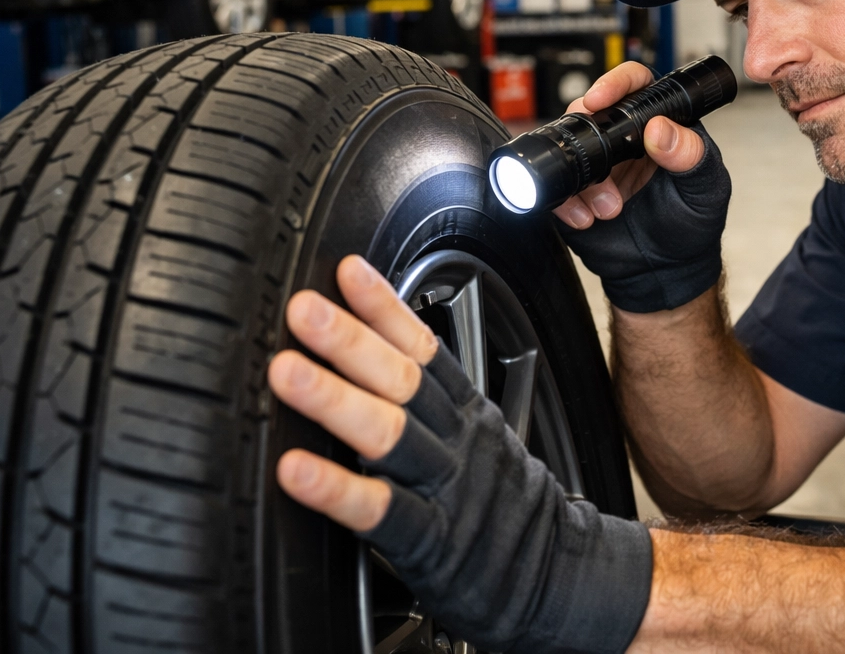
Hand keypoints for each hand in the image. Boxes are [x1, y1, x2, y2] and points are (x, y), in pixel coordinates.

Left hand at [270, 255, 651, 652]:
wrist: (558, 572)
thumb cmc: (507, 507)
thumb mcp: (479, 439)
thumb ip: (433, 405)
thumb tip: (376, 361)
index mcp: (467, 412)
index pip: (424, 349)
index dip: (385, 308)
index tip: (348, 272)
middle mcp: (456, 440)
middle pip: (402, 381)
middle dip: (351, 339)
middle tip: (304, 309)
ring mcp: (445, 487)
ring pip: (389, 434)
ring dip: (335, 398)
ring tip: (286, 372)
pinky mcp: (432, 541)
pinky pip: (381, 511)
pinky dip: (337, 488)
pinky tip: (296, 472)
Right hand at [553, 61, 707, 228]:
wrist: (665, 273)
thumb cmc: (692, 225)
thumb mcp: (704, 190)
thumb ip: (691, 156)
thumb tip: (662, 129)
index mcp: (660, 125)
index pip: (636, 85)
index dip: (616, 83)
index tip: (601, 98)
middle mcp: (624, 139)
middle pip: (592, 111)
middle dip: (592, 137)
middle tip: (606, 169)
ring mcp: (598, 164)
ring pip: (569, 147)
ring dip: (585, 179)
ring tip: (611, 209)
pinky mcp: (575, 192)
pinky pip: (556, 184)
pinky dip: (565, 201)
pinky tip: (587, 219)